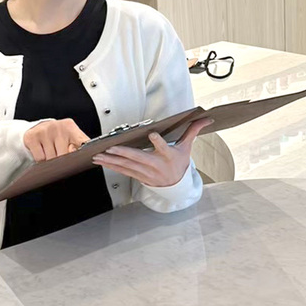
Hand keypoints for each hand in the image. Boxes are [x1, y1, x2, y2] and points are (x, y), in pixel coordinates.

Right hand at [24, 119, 89, 161]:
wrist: (37, 129)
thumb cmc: (57, 137)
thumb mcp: (70, 138)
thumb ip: (79, 146)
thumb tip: (90, 157)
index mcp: (71, 127)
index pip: (82, 142)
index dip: (83, 154)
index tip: (86, 160)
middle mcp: (58, 127)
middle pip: (65, 156)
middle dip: (63, 161)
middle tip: (60, 157)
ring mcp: (45, 131)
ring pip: (51, 159)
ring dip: (51, 160)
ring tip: (50, 152)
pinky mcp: (32, 137)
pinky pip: (40, 158)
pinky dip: (41, 160)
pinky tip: (42, 151)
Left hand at [92, 118, 213, 186]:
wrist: (176, 186)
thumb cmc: (180, 163)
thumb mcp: (187, 148)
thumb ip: (193, 131)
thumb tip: (206, 118)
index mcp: (168, 156)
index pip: (164, 148)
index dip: (158, 142)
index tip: (153, 135)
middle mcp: (155, 165)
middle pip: (139, 158)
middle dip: (124, 153)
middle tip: (111, 148)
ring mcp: (145, 172)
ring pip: (127, 166)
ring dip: (112, 160)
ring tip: (99, 155)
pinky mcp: (138, 176)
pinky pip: (123, 171)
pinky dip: (111, 166)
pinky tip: (101, 162)